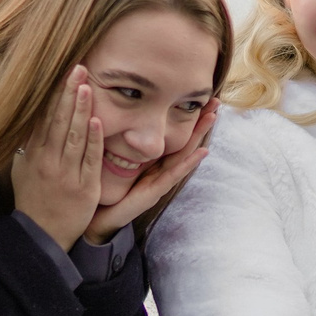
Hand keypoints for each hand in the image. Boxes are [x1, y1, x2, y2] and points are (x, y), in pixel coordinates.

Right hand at [11, 67, 102, 249]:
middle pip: (58, 121)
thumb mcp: (22, 169)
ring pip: (73, 136)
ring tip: (85, 86)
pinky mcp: (84, 188)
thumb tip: (29, 120)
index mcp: (35, 154)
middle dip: (68, 93)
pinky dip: (92, 141)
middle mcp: (48, 161)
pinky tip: (96, 121)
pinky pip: (89, 160)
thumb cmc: (34, 199)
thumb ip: (28, 145)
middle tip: (78, 68)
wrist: (42, 234)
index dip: (53, 94)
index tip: (61, 72)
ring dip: (80, 110)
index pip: (44, 118)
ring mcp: (66, 174)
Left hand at [88, 99, 217, 241]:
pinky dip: (188, 164)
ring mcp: (160, 181)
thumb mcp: (116, 158)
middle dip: (200, 122)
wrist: (99, 216)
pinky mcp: (154, 193)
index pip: (173, 136)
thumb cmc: (107, 187)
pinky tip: (201, 152)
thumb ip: (121, 141)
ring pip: (184, 155)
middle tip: (215, 102)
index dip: (186, 118)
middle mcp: (161, 170)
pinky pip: (173, 175)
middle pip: (185, 142)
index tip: (199, 98)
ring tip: (212, 118)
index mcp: (152, 160)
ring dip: (199, 136)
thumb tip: (119, 112)